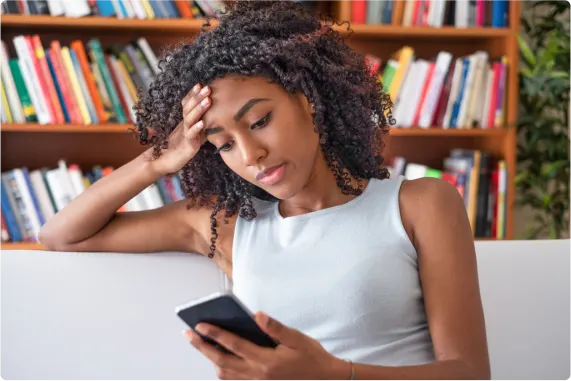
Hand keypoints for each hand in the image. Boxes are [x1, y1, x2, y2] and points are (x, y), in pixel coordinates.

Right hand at [150, 83, 211, 175]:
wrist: (165, 161)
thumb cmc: (182, 148)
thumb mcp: (194, 135)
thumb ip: (203, 127)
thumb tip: (219, 120)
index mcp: (185, 121)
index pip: (188, 104)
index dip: (193, 94)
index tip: (201, 84)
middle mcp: (184, 125)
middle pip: (189, 108)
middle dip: (198, 97)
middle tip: (207, 87)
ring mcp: (185, 134)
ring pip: (190, 119)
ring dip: (199, 109)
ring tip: (208, 100)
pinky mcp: (187, 145)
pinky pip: (191, 135)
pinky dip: (196, 128)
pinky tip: (202, 123)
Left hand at [183, 312, 348, 380]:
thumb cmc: (312, 359)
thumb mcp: (297, 339)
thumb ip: (274, 328)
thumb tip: (256, 315)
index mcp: (266, 361)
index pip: (233, 345)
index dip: (214, 334)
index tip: (199, 325)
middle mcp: (257, 375)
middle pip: (221, 361)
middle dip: (202, 347)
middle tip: (188, 335)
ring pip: (225, 374)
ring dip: (210, 360)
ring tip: (201, 345)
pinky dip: (223, 371)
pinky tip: (220, 360)